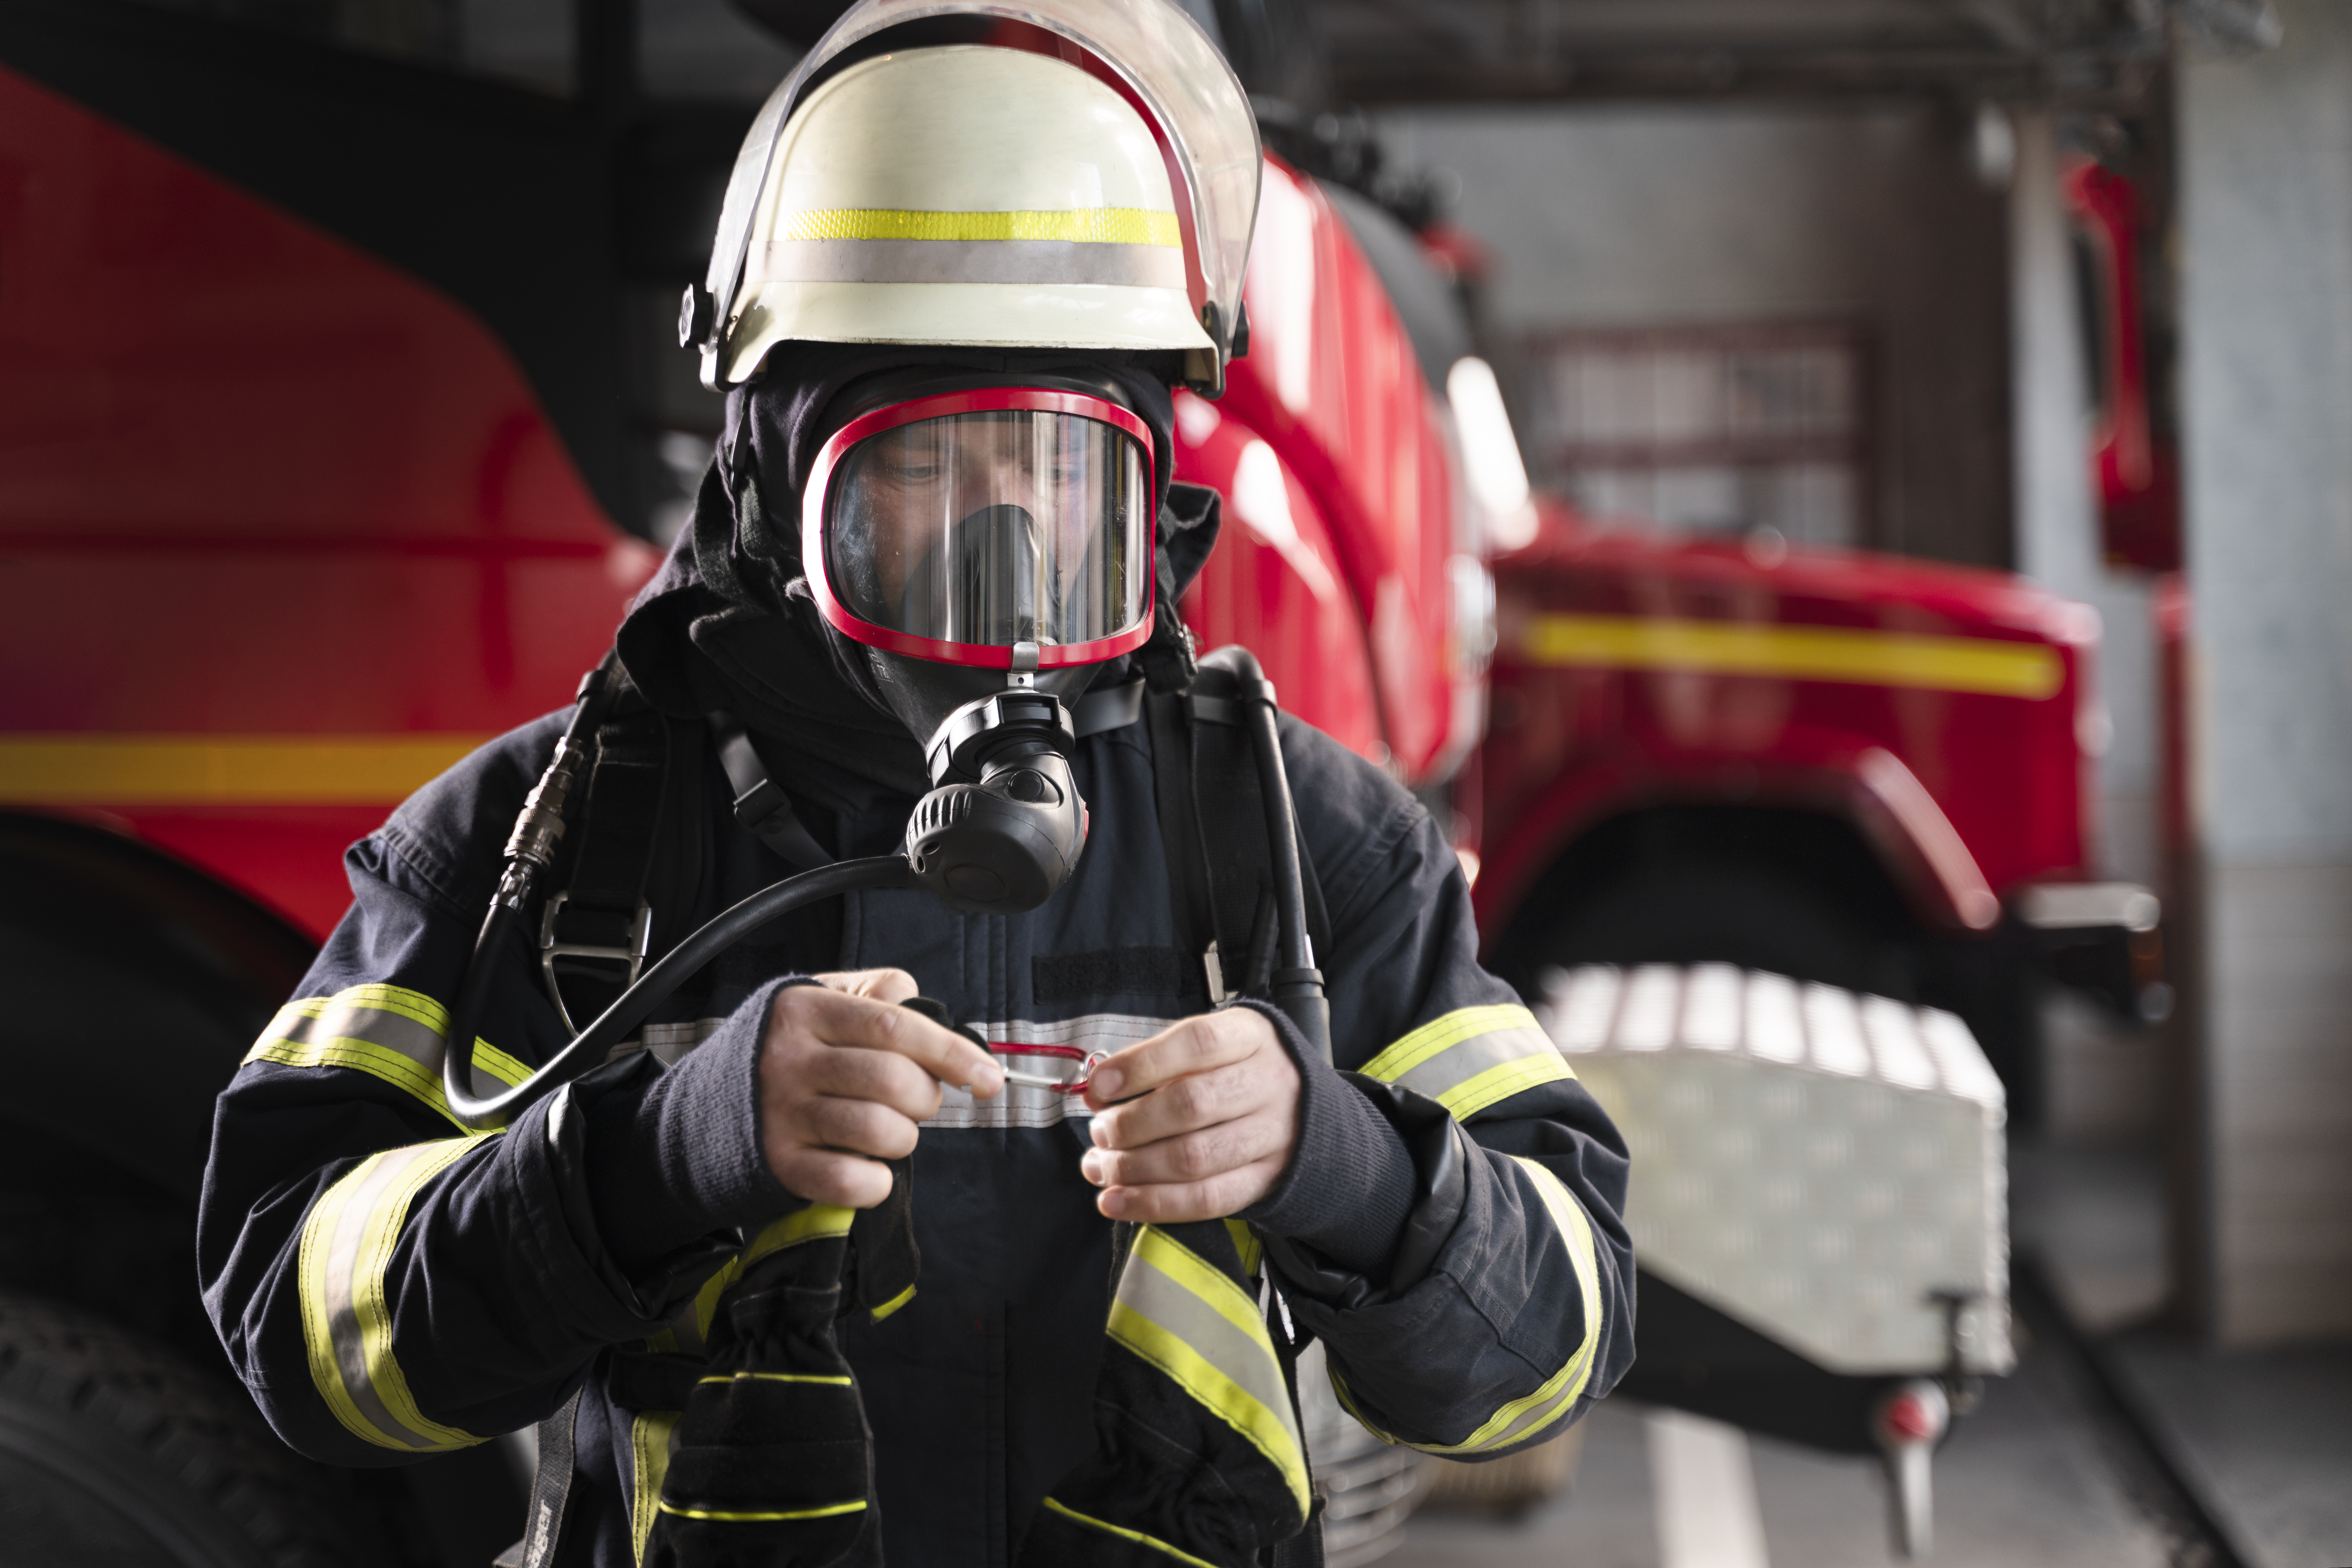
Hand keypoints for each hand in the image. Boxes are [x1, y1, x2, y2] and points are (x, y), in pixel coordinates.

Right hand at [757, 969, 1002, 1208]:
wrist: (703, 1113)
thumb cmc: (784, 1055)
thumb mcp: (817, 1003)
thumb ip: (871, 993)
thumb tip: (920, 1003)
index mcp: (803, 1010)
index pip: (894, 1026)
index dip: (952, 1052)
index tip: (989, 1077)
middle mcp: (788, 1060)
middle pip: (894, 1080)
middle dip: (927, 1097)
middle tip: (916, 1101)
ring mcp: (781, 1115)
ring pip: (880, 1131)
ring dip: (904, 1138)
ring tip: (888, 1130)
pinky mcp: (779, 1165)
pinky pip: (852, 1181)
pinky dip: (878, 1182)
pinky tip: (871, 1169)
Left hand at [1078, 1007, 1301, 1222]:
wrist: (1305, 1108)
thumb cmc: (1238, 1070)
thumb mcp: (1209, 1048)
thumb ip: (1155, 1064)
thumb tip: (1097, 1092)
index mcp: (1252, 1037)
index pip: (1197, 1044)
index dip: (1141, 1065)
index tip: (1099, 1085)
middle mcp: (1269, 1084)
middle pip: (1192, 1106)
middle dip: (1131, 1124)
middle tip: (1100, 1132)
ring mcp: (1272, 1135)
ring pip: (1194, 1158)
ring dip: (1134, 1168)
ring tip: (1100, 1167)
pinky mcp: (1266, 1180)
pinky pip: (1206, 1199)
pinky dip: (1154, 1204)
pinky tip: (1117, 1201)